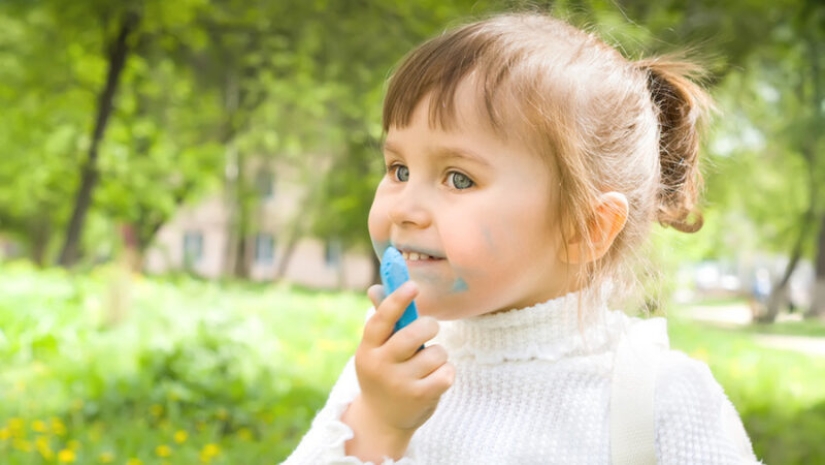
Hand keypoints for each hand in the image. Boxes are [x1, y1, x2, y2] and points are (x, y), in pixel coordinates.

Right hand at [342, 281, 454, 460]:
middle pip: (413, 334)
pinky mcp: (419, 397)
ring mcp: (399, 383)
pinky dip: (446, 372)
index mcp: (368, 349)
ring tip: (428, 363)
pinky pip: (446, 372)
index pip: (381, 320)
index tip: (413, 285)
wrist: (382, 420)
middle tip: (430, 327)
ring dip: (438, 354)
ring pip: (436, 353)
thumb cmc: (383, 373)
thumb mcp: (375, 350)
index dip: (397, 300)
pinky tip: (436, 378)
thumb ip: (382, 320)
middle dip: (429, 325)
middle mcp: (381, 366)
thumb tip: (376, 287)